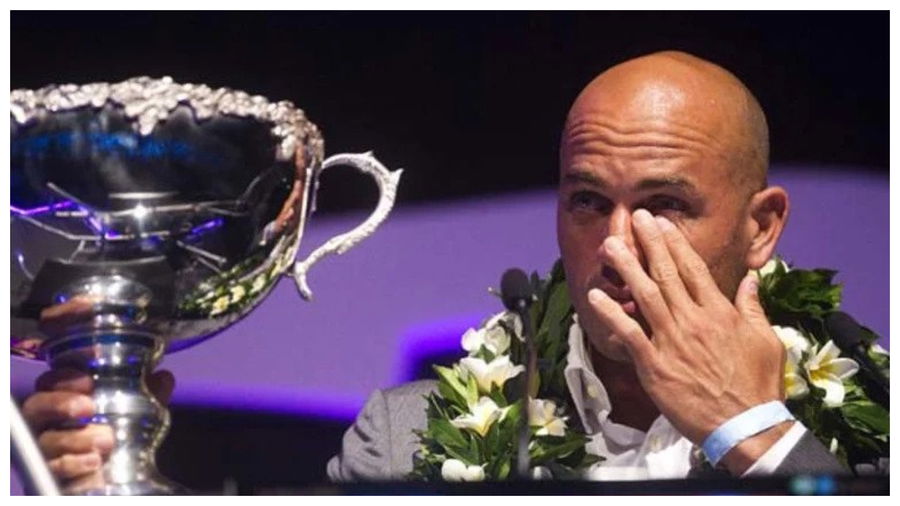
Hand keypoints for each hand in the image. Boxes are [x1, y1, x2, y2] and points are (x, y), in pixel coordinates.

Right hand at [22, 368, 174, 491]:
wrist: (113, 476)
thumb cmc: (117, 437)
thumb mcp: (137, 413)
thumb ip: (149, 394)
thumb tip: (163, 378)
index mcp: (64, 400)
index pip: (50, 382)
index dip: (64, 378)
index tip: (87, 381)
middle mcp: (48, 423)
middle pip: (37, 406)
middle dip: (61, 404)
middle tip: (89, 408)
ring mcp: (46, 449)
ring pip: (46, 439)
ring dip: (75, 438)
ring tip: (106, 440)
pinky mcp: (50, 472)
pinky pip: (53, 468)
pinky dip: (73, 463)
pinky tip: (94, 462)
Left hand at [586, 208, 786, 474]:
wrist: (746, 426)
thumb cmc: (759, 387)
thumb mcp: (767, 341)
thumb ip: (753, 308)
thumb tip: (750, 280)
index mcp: (720, 313)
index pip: (694, 269)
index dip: (675, 243)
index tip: (661, 224)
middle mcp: (694, 321)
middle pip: (667, 274)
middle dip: (649, 243)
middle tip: (634, 217)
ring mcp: (672, 342)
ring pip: (645, 296)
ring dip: (626, 268)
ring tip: (609, 246)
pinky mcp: (655, 366)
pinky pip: (629, 334)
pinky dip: (611, 314)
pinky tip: (595, 297)